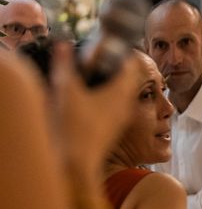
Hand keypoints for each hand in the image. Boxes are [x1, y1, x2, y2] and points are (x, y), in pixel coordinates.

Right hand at [49, 42, 138, 175]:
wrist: (77, 163)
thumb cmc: (74, 128)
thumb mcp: (66, 91)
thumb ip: (65, 66)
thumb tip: (63, 45)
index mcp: (120, 92)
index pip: (131, 66)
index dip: (122, 54)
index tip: (110, 48)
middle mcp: (126, 105)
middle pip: (128, 81)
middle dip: (117, 69)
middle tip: (103, 61)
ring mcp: (121, 119)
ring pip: (123, 96)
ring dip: (112, 85)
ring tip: (96, 79)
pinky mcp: (113, 129)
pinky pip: (116, 109)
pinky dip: (107, 101)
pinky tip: (91, 102)